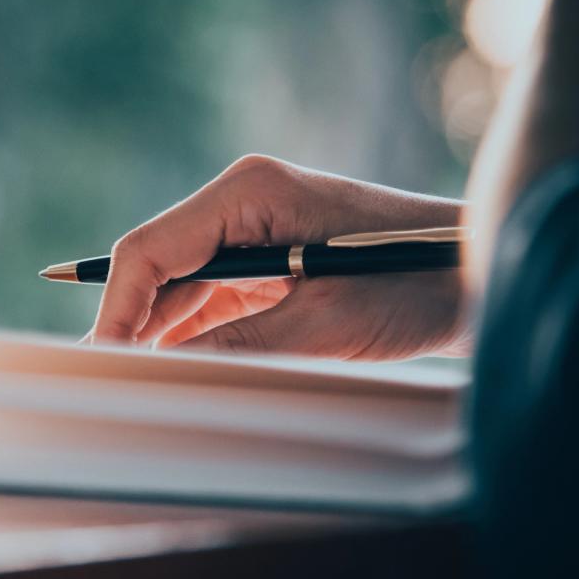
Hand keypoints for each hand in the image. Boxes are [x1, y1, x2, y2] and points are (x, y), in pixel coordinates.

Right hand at [89, 155, 470, 359]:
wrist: (479, 273)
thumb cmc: (414, 281)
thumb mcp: (323, 322)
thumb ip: (236, 345)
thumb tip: (159, 373)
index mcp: (247, 192)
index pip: (150, 249)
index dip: (116, 308)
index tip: (99, 362)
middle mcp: (240, 203)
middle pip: (156, 266)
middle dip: (129, 324)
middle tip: (106, 385)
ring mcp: (251, 231)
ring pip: (176, 285)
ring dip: (157, 333)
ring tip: (133, 386)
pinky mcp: (265, 261)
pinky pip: (208, 298)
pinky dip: (190, 334)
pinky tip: (174, 370)